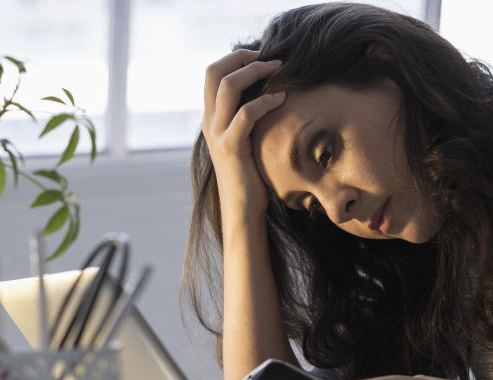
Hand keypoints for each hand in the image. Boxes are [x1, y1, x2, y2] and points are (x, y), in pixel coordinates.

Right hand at [202, 49, 285, 225]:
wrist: (242, 210)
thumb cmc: (251, 177)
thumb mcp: (247, 141)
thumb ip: (248, 120)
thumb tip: (271, 96)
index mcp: (211, 118)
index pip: (212, 73)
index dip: (235, 58)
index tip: (261, 57)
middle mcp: (210, 122)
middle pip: (213, 72)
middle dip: (241, 57)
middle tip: (270, 57)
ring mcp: (218, 134)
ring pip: (227, 86)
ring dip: (254, 71)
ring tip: (278, 69)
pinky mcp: (231, 147)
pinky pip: (246, 114)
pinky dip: (265, 101)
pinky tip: (282, 99)